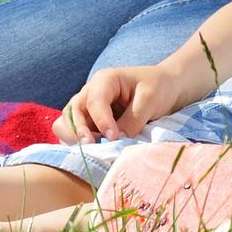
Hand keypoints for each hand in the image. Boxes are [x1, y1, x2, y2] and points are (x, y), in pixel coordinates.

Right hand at [55, 62, 190, 141]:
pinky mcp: (89, 122)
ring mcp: (87, 108)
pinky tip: (95, 151)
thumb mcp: (149, 100)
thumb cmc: (157, 88)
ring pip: (67, 124)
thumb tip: (116, 140)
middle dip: (80, 132)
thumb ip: (132, 120)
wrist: (165, 88)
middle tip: (95, 148)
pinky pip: (75, 134)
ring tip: (94, 150)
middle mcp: (90, 92)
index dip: (101, 122)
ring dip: (76, 139)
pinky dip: (80, 144)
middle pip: (72, 112)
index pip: (94, 102)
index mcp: (104, 81)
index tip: (113, 138)